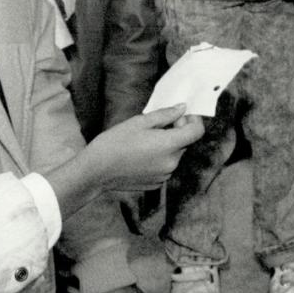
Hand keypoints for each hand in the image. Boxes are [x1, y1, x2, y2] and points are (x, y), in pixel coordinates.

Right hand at [84, 106, 203, 192]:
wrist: (96, 171)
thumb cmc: (114, 142)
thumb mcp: (139, 122)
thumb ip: (165, 115)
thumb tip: (182, 108)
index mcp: (169, 145)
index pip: (197, 132)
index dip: (193, 120)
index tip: (181, 115)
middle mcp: (171, 163)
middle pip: (185, 143)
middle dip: (176, 131)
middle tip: (156, 125)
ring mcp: (164, 176)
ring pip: (174, 155)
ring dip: (167, 146)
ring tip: (144, 141)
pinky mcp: (156, 184)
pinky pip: (165, 167)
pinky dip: (159, 159)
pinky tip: (140, 155)